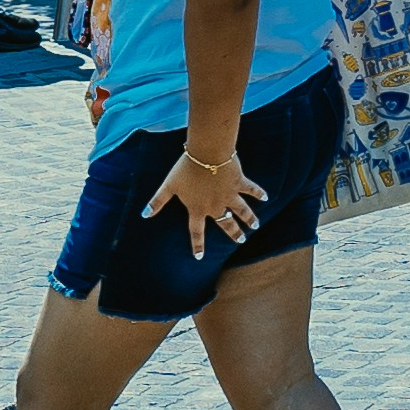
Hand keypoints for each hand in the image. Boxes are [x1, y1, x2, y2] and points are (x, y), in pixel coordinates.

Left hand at [145, 135, 257, 254]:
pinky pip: (251, 190)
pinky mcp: (239, 182)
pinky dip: (258, 193)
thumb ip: (157, 201)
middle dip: (234, 233)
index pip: (196, 232)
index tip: (198, 257)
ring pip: (242, 210)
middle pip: (226, 224)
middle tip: (241, 240)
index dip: (197, 245)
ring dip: (249, 218)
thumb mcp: (169, 185)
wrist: (207, 152)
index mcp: (198, 209)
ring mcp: (229, 195)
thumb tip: (143, 214)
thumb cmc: (186, 168)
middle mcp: (216, 206)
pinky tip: (265, 197)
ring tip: (255, 226)